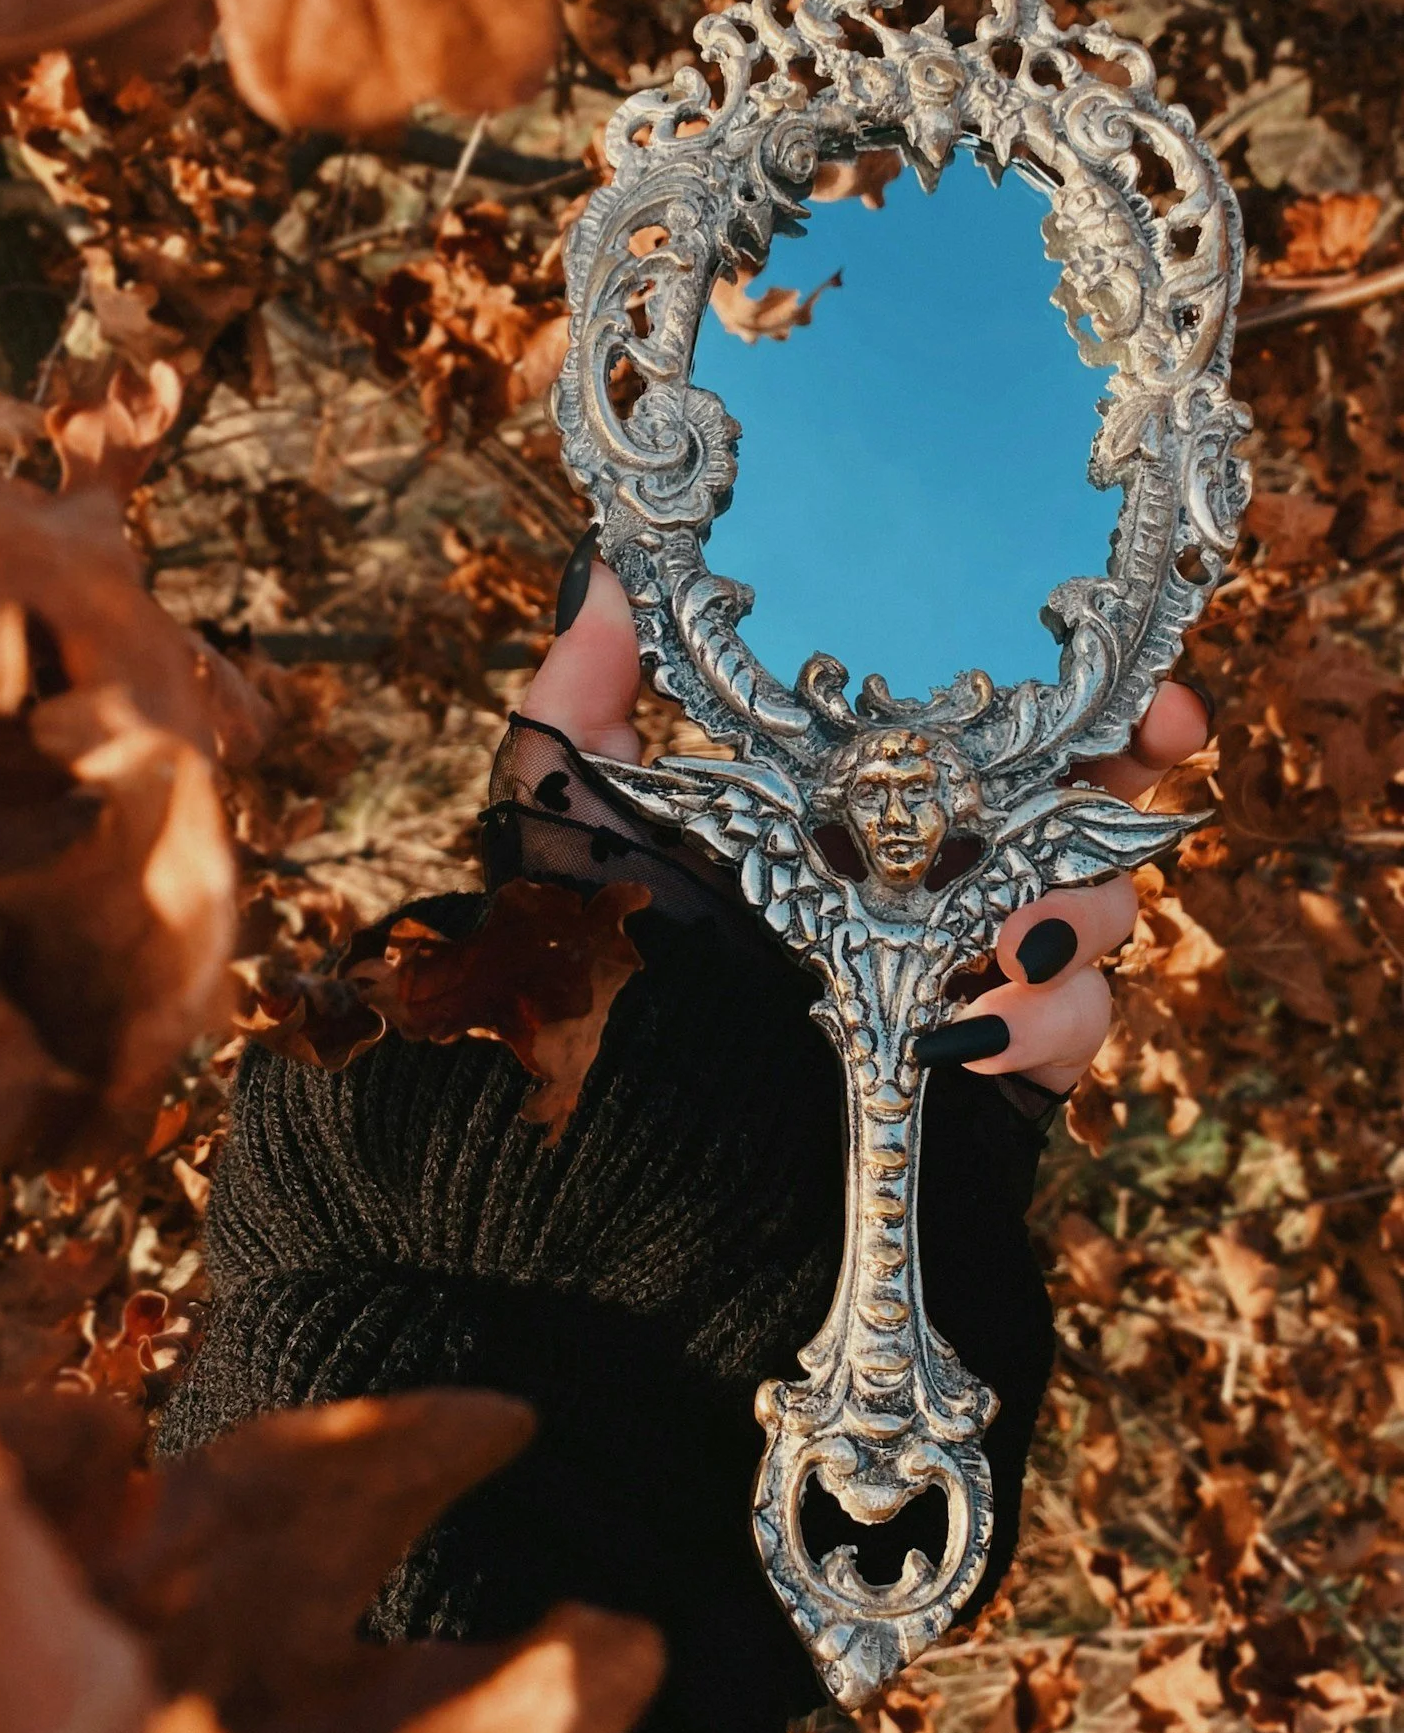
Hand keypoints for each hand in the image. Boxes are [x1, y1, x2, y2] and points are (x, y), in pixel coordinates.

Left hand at [522, 547, 1210, 1097]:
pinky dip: (1045, 1022)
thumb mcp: (570, 822)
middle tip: (1161, 732)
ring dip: (1082, 905)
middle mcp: (922, 881)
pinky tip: (975, 1022)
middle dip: (1132, 765)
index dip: (1056, 683)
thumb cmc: (586, 977)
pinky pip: (1069, 1033)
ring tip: (1021, 924)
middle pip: (1071, 805)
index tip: (1114, 652)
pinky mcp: (986, 1071)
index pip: (977, 726)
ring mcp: (963, 975)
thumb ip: (587, 700)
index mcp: (849, 807)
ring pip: (1093, 915)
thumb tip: (601, 566)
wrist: (610, 1166)